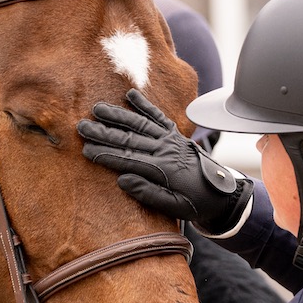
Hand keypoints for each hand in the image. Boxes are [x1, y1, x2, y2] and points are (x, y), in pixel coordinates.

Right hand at [79, 89, 252, 234]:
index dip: (105, 154)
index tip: (85, 150)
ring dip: (118, 115)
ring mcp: (170, 140)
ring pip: (140, 124)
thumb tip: (123, 179)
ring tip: (97, 108)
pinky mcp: (176, 134)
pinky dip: (144, 105)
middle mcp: (165, 150)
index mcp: (162, 170)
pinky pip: (158, 116)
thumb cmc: (193, 203)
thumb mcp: (172, 207)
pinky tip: (130, 95)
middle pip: (129, 139)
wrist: (221, 193)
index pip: (127, 160)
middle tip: (81, 126)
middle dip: (103, 132)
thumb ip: (148, 193)